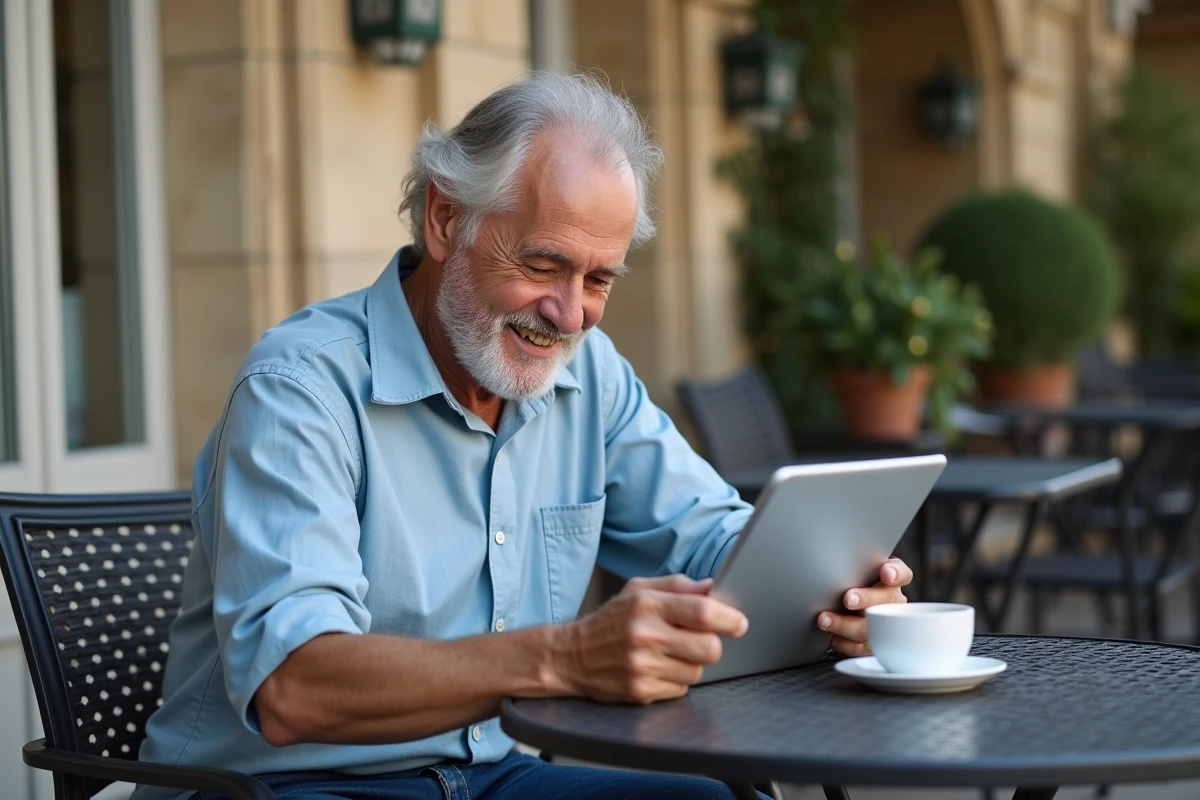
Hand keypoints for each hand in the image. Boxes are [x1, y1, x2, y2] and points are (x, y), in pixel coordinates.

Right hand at [553, 574, 748, 703]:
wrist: (571, 656)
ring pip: (696, 671)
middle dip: (712, 644)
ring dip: (691, 663)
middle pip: (709, 648)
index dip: (728, 618)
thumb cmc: (610, 621)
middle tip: (700, 639)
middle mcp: (644, 635)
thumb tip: (712, 587)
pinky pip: (680, 689)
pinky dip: (675, 680)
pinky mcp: (640, 692)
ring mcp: (642, 667)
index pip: (702, 612)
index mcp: (646, 605)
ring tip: (669, 654)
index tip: (738, 622)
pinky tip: (656, 669)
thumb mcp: (637, 590)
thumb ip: (676, 586)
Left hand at [817, 557, 911, 656]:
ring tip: (824, 619)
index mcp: (890, 581)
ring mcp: (885, 627)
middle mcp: (891, 603)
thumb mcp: (855, 571)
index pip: (901, 574)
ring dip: (845, 624)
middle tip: (848, 598)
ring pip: (870, 627)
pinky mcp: (872, 645)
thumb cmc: (852, 586)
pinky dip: (843, 642)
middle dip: (866, 599)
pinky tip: (831, 637)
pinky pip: (860, 648)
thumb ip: (852, 566)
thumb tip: (830, 559)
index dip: (896, 573)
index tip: (886, 573)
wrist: (849, 609)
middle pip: (886, 601)